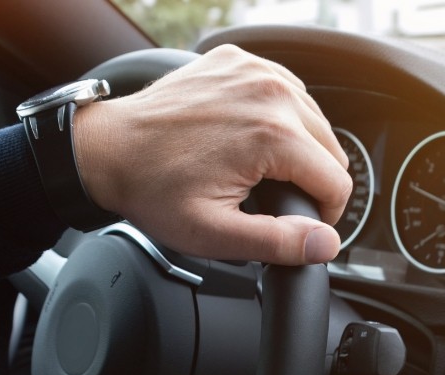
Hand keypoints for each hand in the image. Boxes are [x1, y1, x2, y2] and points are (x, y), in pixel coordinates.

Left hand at [74, 44, 351, 265]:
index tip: (299, 226)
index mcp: (272, 135)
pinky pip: (288, 93)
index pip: (337, 182)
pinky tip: (252, 138)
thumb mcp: (214, 233)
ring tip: (260, 171)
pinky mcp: (242, 61)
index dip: (325, 216)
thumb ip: (278, 242)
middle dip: (312, 181)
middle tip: (273, 201)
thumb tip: (325, 243)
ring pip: (315, 120)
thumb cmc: (152, 188)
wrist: (107, 148)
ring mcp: (256, 70)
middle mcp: (271, 93)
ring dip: (300, 149)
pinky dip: (281, 118)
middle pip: (332, 149)